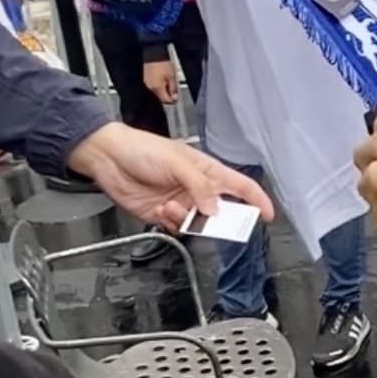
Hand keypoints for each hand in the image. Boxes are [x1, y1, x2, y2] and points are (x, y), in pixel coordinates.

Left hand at [67, 123, 273, 230]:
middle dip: (219, 219)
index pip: (241, 187)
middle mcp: (198, 189)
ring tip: (170, 206)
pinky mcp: (163, 215)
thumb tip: (214, 209)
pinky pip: (177, 229)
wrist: (108, 157)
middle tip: (211, 220)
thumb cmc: (141, 148)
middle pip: (222, 211)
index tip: (268, 215)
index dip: (258, 200)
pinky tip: (160, 210)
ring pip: (199, 224)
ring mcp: (182, 203)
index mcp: (208, 171)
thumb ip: (200, 186)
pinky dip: (171, 223)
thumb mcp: (177, 162)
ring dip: (187, 220)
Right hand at [144, 61, 178, 104]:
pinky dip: (159, 85)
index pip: (165, 101)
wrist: (153, 54)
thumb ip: (173, 89)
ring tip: (168, 81)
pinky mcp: (146, 79)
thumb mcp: (172, 77)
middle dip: (168, 95)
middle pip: (161, 97)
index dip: (172, 100)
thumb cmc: (163, 64)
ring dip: (164, 90)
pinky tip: (163, 78)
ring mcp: (147, 83)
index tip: (177, 97)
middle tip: (174, 88)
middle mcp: (151, 88)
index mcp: (157, 88)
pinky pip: (154, 86)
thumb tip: (174, 98)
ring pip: (157, 92)